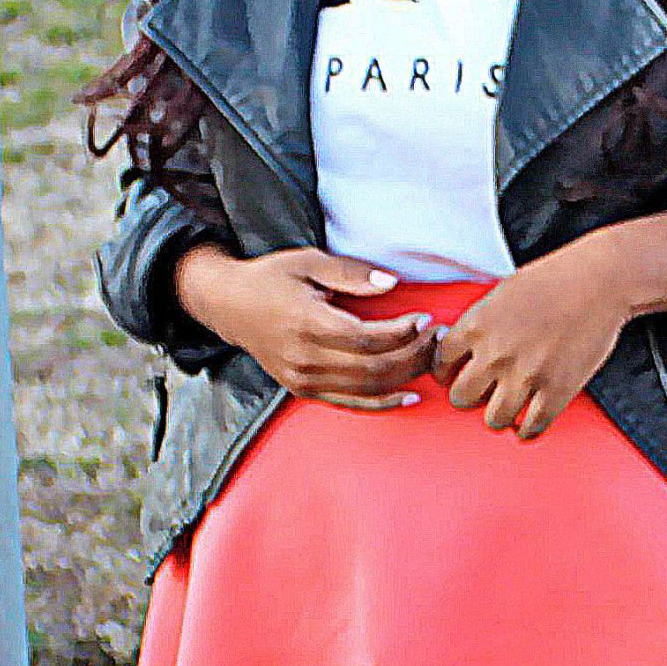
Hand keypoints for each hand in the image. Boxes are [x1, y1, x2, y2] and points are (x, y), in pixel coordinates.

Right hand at [170, 244, 438, 410]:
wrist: (229, 306)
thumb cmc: (271, 278)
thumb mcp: (308, 261)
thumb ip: (351, 273)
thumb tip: (392, 284)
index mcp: (306, 322)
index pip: (366, 339)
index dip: (402, 332)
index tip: (425, 319)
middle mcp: (304, 357)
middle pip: (373, 367)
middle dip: (413, 354)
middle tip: (437, 338)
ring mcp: (303, 378)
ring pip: (366, 388)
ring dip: (406, 376)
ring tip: (430, 358)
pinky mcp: (303, 390)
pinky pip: (350, 404)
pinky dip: (383, 403)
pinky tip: (409, 396)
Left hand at [429, 211, 666, 439]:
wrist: (600, 280)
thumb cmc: (554, 279)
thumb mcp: (501, 293)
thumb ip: (479, 323)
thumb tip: (463, 348)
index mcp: (477, 325)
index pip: (441, 363)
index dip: (450, 370)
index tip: (464, 371)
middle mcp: (495, 354)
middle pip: (461, 398)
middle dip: (472, 396)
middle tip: (487, 391)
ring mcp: (525, 375)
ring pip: (493, 420)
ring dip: (501, 415)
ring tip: (512, 406)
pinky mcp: (556, 391)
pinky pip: (530, 429)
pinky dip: (529, 428)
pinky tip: (532, 418)